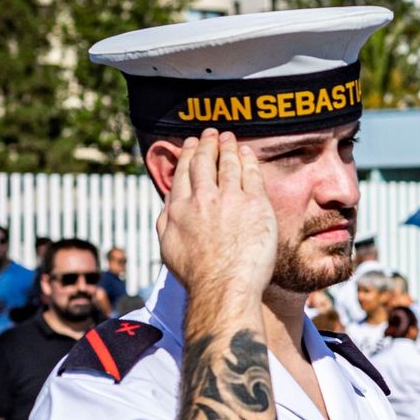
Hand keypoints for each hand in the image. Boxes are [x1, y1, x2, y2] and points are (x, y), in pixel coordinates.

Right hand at [156, 130, 277, 300]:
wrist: (223, 286)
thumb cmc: (197, 275)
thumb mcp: (167, 246)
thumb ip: (165, 220)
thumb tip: (167, 205)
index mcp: (179, 208)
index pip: (184, 172)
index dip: (188, 154)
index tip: (191, 144)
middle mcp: (202, 198)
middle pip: (204, 162)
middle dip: (207, 143)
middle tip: (211, 133)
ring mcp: (230, 199)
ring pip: (228, 163)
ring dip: (228, 146)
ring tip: (229, 137)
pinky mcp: (254, 204)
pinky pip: (251, 173)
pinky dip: (247, 159)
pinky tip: (247, 151)